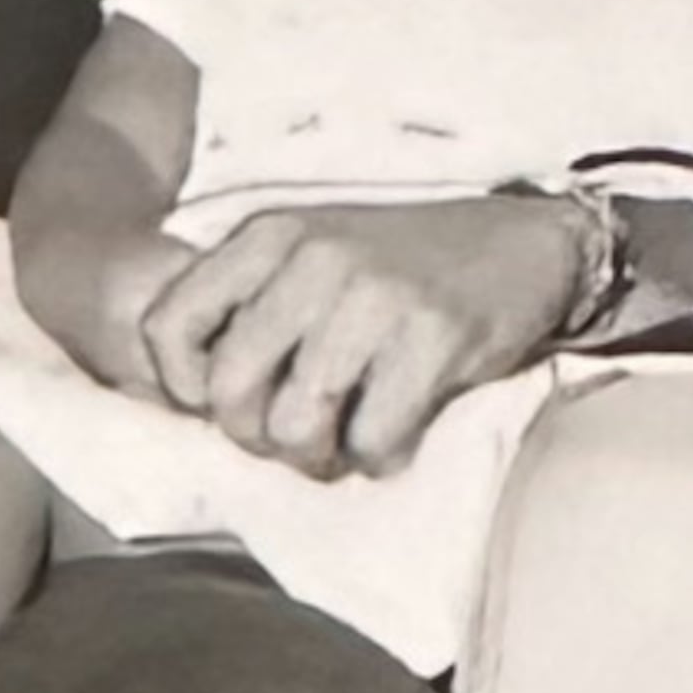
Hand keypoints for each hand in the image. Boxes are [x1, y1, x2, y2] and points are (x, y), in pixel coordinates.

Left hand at [136, 194, 590, 478]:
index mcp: (268, 236)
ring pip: (297, 426)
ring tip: (345, 442)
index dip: (184, 388)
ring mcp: (374, 295)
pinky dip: (379, 456)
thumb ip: (251, 305)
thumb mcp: (312, 255)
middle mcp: (312, 257)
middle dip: (258, 438)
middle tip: (297, 437)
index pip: (167, 326)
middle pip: (229, 394)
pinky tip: (395, 435)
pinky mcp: (434, 335)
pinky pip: (372, 438)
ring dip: (319, 457)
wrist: (525, 244)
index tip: (226, 403)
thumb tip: (193, 397)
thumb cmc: (402, 267)